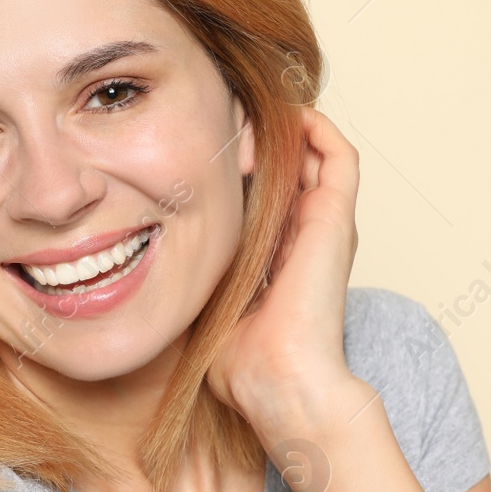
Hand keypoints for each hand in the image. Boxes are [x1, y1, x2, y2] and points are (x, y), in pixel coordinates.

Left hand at [206, 106, 365, 433]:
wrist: (278, 379)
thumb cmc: (243, 360)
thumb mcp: (207, 303)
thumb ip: (195, 278)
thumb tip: (151, 267)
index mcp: (280, 254)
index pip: (267, 193)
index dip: (241, 166)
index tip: (203, 148)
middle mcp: (307, 234)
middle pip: (291, 166)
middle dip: (259, 138)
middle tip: (223, 119)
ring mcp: (325, 223)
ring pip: (316, 153)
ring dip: (285, 127)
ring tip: (247, 111)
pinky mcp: (336, 216)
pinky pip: (339, 154)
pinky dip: (315, 128)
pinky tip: (281, 117)